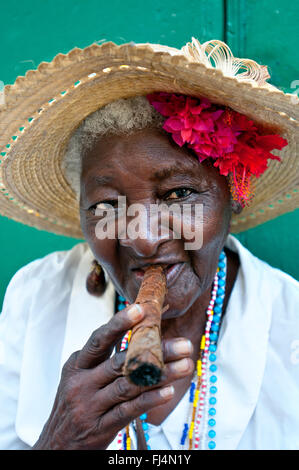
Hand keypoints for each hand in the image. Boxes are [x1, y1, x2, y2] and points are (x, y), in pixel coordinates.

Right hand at [33, 304, 193, 449]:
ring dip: (161, 375)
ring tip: (185, 365)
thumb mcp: (81, 375)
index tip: (141, 309)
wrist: (57, 443)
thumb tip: (136, 329)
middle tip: (183, 344)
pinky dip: (149, 400)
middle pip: (121, 362)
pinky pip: (128, 411)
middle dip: (155, 351)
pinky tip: (168, 392)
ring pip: (129, 386)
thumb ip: (104, 356)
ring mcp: (90, 405)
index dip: (119, 323)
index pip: (99, 340)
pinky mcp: (100, 427)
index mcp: (78, 365)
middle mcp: (82, 383)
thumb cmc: (76, 401)